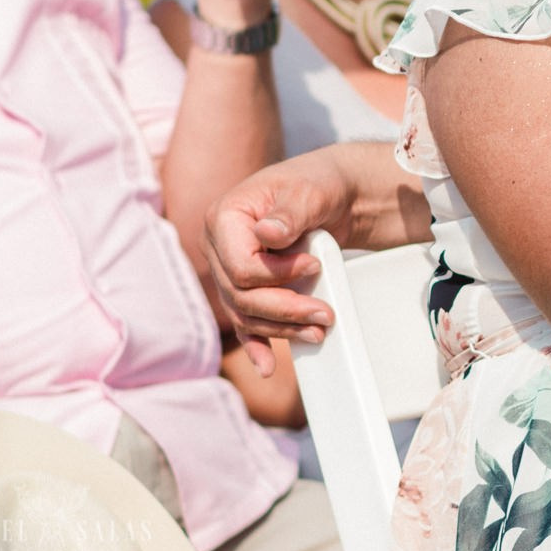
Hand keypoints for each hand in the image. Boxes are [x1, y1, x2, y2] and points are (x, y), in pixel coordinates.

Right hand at [204, 157, 352, 374]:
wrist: (332, 191)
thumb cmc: (317, 184)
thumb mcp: (308, 191)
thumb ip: (288, 213)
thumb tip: (266, 235)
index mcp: (224, 218)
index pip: (240, 267)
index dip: (277, 275)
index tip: (315, 265)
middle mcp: (218, 247)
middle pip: (241, 295)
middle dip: (284, 309)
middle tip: (325, 314)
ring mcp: (229, 269)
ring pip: (245, 312)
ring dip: (280, 328)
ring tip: (319, 331)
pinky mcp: (246, 286)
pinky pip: (245, 320)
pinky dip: (257, 344)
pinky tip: (269, 366)